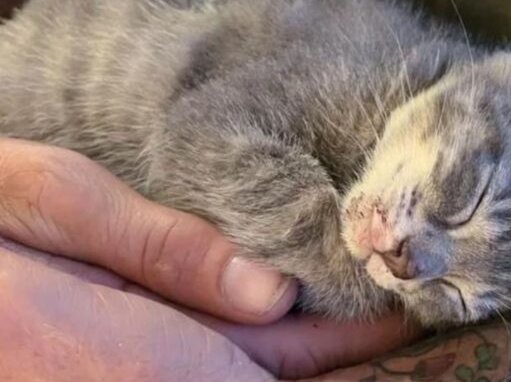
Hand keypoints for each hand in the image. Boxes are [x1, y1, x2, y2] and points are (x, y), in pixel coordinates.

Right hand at [0, 138, 417, 379]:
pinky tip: (260, 331)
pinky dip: (240, 361)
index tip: (397, 316)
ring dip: (287, 362)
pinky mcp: (119, 380)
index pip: (284, 363)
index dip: (349, 343)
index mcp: (148, 361)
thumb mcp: (55, 204)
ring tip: (340, 321)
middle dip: (325, 356)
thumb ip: (165, 251)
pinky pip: (198, 378)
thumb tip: (270, 290)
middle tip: (381, 315)